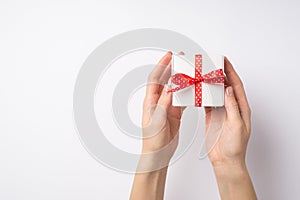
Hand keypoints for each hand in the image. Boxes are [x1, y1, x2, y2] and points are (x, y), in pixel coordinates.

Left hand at [130, 52, 183, 199]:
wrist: (158, 154)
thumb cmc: (153, 140)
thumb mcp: (157, 121)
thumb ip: (163, 104)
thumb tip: (169, 88)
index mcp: (150, 101)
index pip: (155, 79)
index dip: (161, 66)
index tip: (169, 56)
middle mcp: (158, 102)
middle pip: (165, 80)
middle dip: (173, 68)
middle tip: (182, 59)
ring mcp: (167, 107)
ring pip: (175, 88)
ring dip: (182, 79)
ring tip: (190, 70)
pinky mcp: (175, 113)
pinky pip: (182, 99)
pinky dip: (188, 93)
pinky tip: (194, 89)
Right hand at [206, 57, 256, 199]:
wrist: (225, 160)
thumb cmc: (235, 146)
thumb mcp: (236, 125)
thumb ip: (232, 107)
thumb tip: (227, 89)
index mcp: (241, 107)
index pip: (235, 85)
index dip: (230, 71)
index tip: (224, 60)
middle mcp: (231, 107)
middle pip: (225, 85)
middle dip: (219, 72)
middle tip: (211, 62)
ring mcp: (220, 111)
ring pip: (215, 92)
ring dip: (209, 82)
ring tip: (203, 72)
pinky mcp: (211, 116)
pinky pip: (207, 102)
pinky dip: (202, 94)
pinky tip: (198, 88)